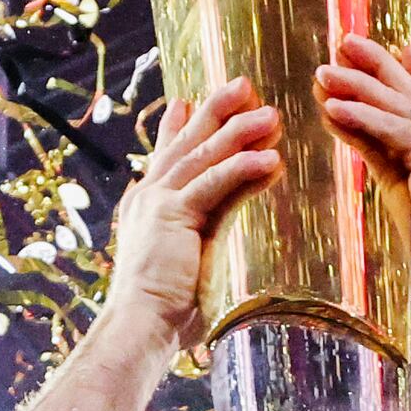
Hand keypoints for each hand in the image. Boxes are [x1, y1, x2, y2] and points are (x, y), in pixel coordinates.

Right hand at [106, 77, 281, 351]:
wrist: (139, 326)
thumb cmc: (165, 311)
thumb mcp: (192, 256)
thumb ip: (208, 227)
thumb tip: (223, 218)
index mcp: (148, 206)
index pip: (167, 157)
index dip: (179, 127)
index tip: (188, 101)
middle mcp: (149, 196)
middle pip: (187, 142)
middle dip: (216, 110)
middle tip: (243, 84)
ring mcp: (158, 202)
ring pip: (203, 155)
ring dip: (239, 131)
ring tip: (270, 113)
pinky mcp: (173, 215)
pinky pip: (214, 183)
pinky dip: (242, 168)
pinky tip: (271, 159)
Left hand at [315, 35, 410, 294]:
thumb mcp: (393, 183)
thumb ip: (374, 149)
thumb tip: (346, 122)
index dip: (404, 68)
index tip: (388, 45)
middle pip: (406, 87)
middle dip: (374, 60)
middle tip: (343, 39)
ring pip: (395, 102)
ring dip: (356, 84)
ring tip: (323, 72)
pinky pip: (391, 128)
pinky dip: (361, 116)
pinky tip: (332, 108)